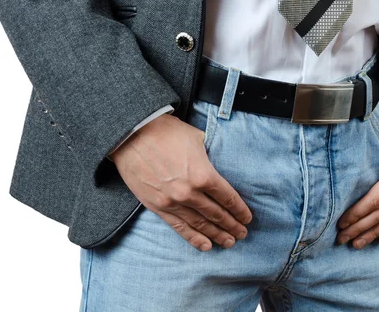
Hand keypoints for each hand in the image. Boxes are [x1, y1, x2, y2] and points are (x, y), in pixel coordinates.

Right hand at [110, 114, 252, 250]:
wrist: (131, 135)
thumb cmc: (166, 132)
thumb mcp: (197, 138)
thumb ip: (210, 155)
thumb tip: (218, 162)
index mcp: (204, 175)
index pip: (228, 198)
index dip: (239, 210)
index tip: (247, 218)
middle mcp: (190, 193)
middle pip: (217, 214)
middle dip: (232, 225)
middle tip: (242, 234)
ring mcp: (172, 202)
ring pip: (200, 224)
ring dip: (217, 235)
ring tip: (229, 242)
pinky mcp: (157, 207)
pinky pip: (179, 227)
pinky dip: (194, 238)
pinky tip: (206, 246)